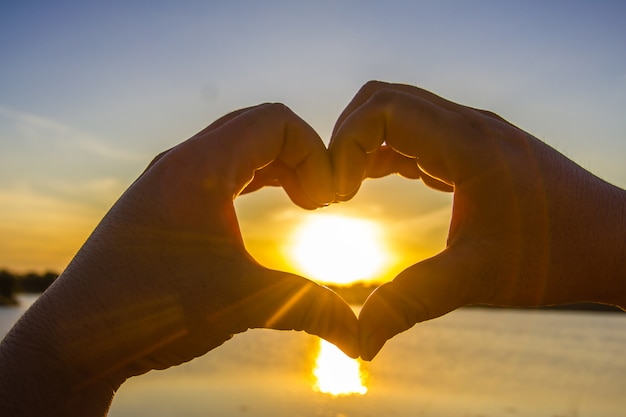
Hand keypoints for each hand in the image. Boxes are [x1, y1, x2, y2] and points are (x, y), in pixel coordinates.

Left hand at [0, 104, 358, 415]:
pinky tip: (272, 202)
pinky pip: (222, 165)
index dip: (316, 154)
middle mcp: (181, 161)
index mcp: (199, 168)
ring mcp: (169, 177)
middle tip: (320, 201)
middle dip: (302, 155)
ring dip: (280, 163)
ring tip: (304, 202)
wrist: (77, 337)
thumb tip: (360, 338)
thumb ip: (309, 309)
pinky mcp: (166, 197)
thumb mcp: (242, 302)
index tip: (327, 203)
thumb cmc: (151, 312)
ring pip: (239, 142)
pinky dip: (256, 175)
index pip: (276, 121)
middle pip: (260, 123)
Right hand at [330, 81, 625, 359]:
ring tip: (347, 191)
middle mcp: (469, 125)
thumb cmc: (557, 256)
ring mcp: (474, 132)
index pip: (383, 110)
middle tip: (335, 192)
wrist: (616, 242)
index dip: (344, 145)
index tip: (337, 197)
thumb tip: (360, 342)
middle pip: (383, 99)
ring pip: (398, 110)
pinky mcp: (475, 146)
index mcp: (468, 145)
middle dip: (345, 139)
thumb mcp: (477, 280)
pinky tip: (375, 183)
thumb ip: (411, 303)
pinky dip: (385, 151)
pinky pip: (417, 132)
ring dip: (364, 144)